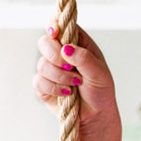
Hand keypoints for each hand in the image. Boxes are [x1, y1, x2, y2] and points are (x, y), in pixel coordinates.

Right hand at [32, 25, 122, 140]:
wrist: (96, 116)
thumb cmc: (101, 91)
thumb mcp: (100, 73)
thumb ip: (84, 58)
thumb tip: (66, 48)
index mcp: (76, 43)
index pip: (60, 25)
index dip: (54, 25)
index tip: (55, 32)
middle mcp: (61, 53)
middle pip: (44, 42)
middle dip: (54, 55)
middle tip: (69, 67)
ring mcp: (51, 69)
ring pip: (41, 64)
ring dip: (59, 76)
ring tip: (75, 84)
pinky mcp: (44, 86)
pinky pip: (39, 81)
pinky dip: (53, 88)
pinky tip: (67, 94)